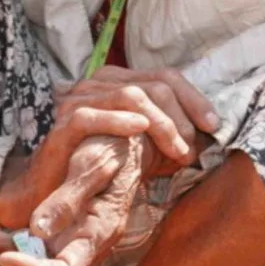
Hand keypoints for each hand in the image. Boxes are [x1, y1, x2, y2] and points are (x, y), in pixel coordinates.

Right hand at [0, 70, 215, 233]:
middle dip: (181, 116)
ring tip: (177, 150)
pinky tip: (140, 130)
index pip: (165, 76)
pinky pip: (92, 115)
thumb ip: (165, 131)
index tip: (214, 125)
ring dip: (162, 124)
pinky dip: (119, 121)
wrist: (50, 189)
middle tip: (191, 148)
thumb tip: (206, 131)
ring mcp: (79, 99)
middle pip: (154, 84)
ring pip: (130, 95)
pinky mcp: (62, 124)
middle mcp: (99, 82)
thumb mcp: (139, 143)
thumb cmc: (98, 164)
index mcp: (119, 80)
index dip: (194, 99)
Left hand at [0, 133, 142, 265]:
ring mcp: (64, 243)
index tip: (5, 259)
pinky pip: (19, 248)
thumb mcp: (95, 164)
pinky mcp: (50, 232)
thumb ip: (70, 197)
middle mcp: (81, 247)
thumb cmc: (113, 149)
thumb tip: (38, 229)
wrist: (123, 143)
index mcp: (98, 233)